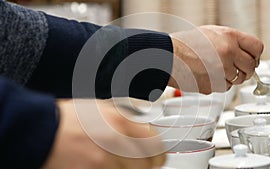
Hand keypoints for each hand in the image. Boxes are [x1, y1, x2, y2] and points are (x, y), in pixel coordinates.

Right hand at [42, 99, 165, 168]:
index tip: (155, 153)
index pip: (156, 143)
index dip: (157, 150)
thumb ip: (128, 116)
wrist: (39, 133)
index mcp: (120, 122)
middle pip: (150, 164)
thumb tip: (147, 124)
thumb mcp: (101, 108)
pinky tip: (105, 166)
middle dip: (147, 164)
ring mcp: (104, 164)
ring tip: (114, 161)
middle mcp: (116, 143)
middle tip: (139, 161)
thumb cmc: (67, 119)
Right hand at [168, 25, 263, 93]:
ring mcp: (221, 71)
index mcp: (229, 37)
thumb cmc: (185, 44)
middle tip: (236, 68)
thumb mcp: (212, 33)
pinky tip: (208, 75)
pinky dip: (219, 84)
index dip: (255, 55)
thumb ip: (232, 41)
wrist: (167, 57)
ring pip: (238, 80)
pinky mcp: (213, 85)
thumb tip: (246, 52)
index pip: (257, 47)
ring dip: (231, 77)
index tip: (252, 59)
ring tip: (216, 70)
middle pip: (251, 67)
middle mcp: (228, 53)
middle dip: (246, 69)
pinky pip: (224, 87)